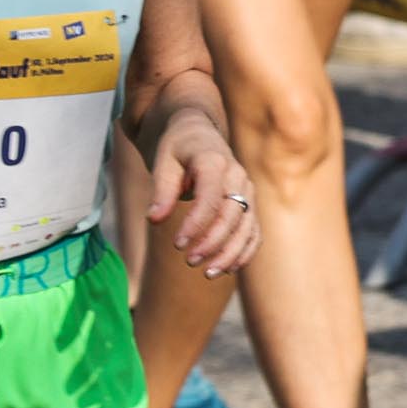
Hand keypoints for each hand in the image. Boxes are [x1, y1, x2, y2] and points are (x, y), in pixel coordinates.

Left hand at [146, 107, 258, 276]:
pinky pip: (253, 231)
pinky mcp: (249, 204)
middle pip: (232, 216)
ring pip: (247, 227)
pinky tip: (229, 269)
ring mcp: (247, 191)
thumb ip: (161, 191)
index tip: (177, 245)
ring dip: (230, 253)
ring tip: (208, 273)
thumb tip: (153, 220)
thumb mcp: (163, 162)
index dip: (196, 224)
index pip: (210, 198)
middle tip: (189, 261)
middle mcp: (237, 177)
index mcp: (214, 162)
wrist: (198, 134)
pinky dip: (244, 250)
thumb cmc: (176, 148)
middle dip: (212, 242)